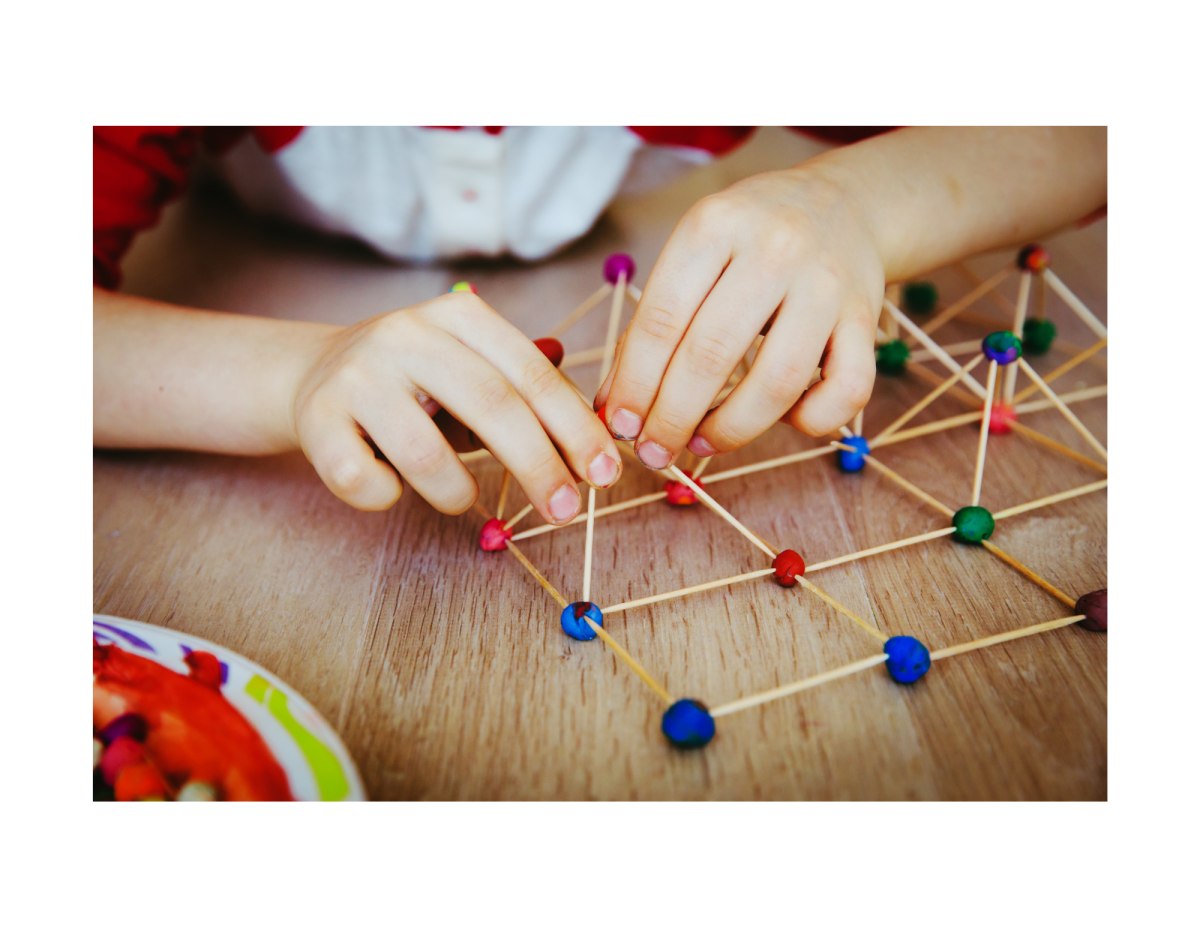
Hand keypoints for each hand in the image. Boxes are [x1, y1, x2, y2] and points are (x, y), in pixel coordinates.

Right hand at [293, 290, 621, 521]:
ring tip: (460, 500)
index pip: (531, 373)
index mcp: (458, 316)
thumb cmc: (414, 383)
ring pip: (427, 455)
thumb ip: (530, 391)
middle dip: (540, 467)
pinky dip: (388, 496)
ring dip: (457, 493)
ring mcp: (356, 375)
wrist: (311, 374)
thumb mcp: (473, 367)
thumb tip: (599, 431)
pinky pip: (365, 481)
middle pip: (491, 406)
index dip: (575, 427)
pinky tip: (391, 484)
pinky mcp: (315, 419)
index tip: (606, 472)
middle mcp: (405, 334)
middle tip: (566, 512)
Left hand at [595, 165, 883, 467]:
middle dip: (672, 417)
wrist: (844, 204)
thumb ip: (653, 324)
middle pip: (711, 355)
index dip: (635, 383)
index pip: (662, 319)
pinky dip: (810, 420)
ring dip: (731, 430)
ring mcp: (827, 284)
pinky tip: (784, 417)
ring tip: (701, 443)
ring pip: (777, 382)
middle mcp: (775, 249)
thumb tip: (614, 405)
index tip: (620, 425)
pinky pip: (845, 390)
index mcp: (715, 225)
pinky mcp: (866, 317)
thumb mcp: (694, 255)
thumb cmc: (750, 241)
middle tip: (654, 453)